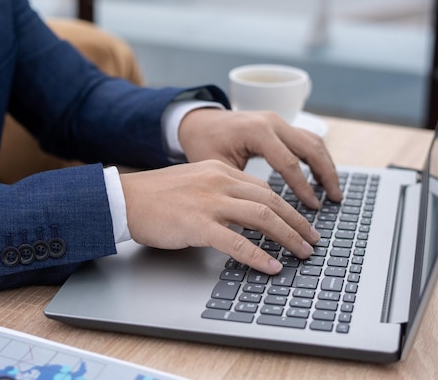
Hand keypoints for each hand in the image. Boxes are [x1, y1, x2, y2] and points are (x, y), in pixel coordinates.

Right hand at [120, 160, 320, 274]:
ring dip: (288, 237)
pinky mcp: (198, 224)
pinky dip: (259, 256)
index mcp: (220, 170)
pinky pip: (238, 242)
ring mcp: (210, 202)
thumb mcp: (194, 182)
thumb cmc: (156, 195)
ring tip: (302, 253)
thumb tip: (248, 212)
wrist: (125, 199)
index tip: (300, 221)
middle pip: (271, 200)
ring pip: (262, 217)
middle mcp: (219, 181)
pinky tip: (272, 267)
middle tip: (312, 239)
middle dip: (297, 222)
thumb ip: (221, 191)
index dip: (287, 207)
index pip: (264, 188)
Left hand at [178, 109, 342, 207]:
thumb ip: (241, 185)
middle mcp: (272, 121)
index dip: (303, 187)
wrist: (197, 121)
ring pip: (313, 141)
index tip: (313, 207)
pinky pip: (306, 140)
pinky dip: (317, 158)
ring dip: (326, 166)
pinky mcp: (280, 125)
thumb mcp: (216, 167)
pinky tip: (321, 177)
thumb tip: (263, 213)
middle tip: (336, 199)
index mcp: (256, 131)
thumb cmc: (203, 144)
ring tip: (334, 191)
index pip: (288, 162)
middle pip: (310, 147)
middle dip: (326, 175)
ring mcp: (278, 121)